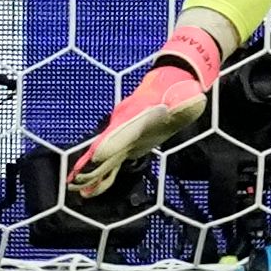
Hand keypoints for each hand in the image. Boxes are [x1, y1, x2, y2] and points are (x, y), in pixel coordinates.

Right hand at [65, 21, 222, 198]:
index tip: (99, 155)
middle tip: (75, 181)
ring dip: (89, 171)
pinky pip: (108, 161)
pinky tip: (86, 190)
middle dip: (92, 163)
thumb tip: (198, 99)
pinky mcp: (124, 143)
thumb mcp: (187, 95)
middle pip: (104, 146)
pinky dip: (97, 174)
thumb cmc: (177, 91)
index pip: (122, 129)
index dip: (111, 142)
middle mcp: (123, 124)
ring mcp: (120, 133)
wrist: (170, 81)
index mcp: (136, 113)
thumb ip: (188, 101)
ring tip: (73, 188)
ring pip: (101, 155)